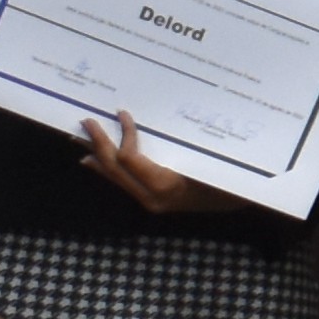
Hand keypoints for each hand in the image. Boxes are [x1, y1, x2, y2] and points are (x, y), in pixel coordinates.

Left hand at [79, 113, 216, 215]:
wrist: (238, 206)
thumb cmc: (229, 180)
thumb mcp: (208, 159)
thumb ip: (181, 145)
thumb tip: (152, 119)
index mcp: (164, 186)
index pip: (129, 158)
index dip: (122, 134)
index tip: (122, 113)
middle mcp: (151, 197)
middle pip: (113, 168)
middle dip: (98, 143)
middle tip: (86, 121)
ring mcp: (150, 201)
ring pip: (113, 177)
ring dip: (96, 155)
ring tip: (80, 138)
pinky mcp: (151, 200)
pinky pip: (122, 183)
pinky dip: (105, 170)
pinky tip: (91, 161)